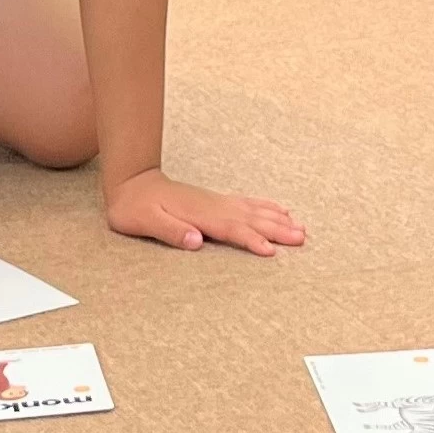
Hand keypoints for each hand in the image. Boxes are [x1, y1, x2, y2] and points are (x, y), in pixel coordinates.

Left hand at [103, 166, 306, 257]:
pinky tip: (279, 210)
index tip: (272, 251)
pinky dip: (266, 207)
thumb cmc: (134, 207)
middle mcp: (213, 207)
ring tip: (300, 227)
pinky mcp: (215, 201)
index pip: (231, 229)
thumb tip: (197, 240)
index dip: (252, 240)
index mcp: (198, 215)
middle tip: (302, 238)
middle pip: (251, 219)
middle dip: (277, 229)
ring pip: (253, 211)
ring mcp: (216, 202)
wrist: (131, 181)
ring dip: (277, 219)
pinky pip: (247, 203)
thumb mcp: (144, 222)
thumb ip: (171, 231)